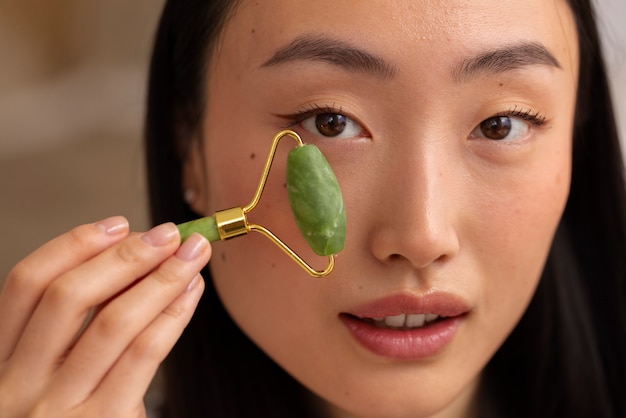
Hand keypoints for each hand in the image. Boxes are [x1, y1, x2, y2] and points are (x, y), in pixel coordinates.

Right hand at [0, 216, 209, 416]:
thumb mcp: (40, 385)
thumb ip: (66, 340)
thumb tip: (131, 269)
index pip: (24, 285)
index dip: (73, 245)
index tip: (117, 223)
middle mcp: (17, 386)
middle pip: (68, 298)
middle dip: (125, 256)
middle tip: (169, 234)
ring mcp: (58, 410)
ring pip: (111, 323)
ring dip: (159, 280)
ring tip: (191, 256)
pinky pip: (143, 357)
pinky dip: (172, 316)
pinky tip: (190, 295)